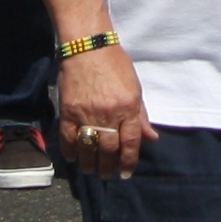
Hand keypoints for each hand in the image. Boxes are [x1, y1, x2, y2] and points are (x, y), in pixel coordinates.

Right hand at [54, 46, 158, 178]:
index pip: (130, 143)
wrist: (88, 47)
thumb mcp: (135, 88)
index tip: (125, 173)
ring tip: (92, 170)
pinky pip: (68, 138)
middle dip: (108, 168)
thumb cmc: (115, 65)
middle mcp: (109, 113)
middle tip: (108, 174)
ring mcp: (87, 113)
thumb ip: (141, 116)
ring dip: (90, 164)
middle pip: (109, 150)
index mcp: (128, 107)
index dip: (128, 162)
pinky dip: (71, 152)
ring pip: (89, 148)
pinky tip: (74, 158)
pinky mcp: (68, 111)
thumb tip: (151, 138)